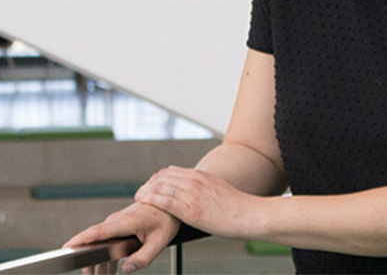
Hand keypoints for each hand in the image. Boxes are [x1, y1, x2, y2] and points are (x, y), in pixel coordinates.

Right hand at [64, 202, 179, 273]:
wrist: (168, 201)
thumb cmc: (165, 218)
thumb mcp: (159, 241)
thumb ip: (143, 258)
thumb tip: (126, 268)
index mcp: (125, 222)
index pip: (98, 232)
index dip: (81, 239)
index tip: (67, 247)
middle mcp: (116, 222)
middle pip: (95, 243)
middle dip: (88, 261)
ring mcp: (117, 225)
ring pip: (101, 246)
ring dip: (98, 263)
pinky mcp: (120, 228)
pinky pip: (108, 245)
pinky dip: (107, 259)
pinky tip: (108, 272)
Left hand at [134, 166, 261, 239]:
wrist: (249, 214)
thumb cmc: (237, 207)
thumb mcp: (219, 189)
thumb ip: (205, 188)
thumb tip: (197, 193)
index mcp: (201, 175)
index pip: (171, 172)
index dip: (157, 179)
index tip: (150, 186)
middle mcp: (195, 181)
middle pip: (163, 177)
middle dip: (149, 184)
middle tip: (140, 192)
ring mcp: (192, 194)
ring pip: (161, 186)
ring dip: (146, 191)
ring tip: (138, 197)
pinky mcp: (191, 210)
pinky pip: (165, 200)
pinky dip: (151, 199)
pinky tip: (143, 200)